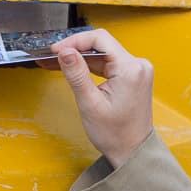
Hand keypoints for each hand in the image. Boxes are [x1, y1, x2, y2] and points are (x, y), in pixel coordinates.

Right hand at [52, 26, 153, 168]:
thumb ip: (77, 74)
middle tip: (52, 56)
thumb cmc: (115, 134)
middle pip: (102, 45)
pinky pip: (109, 64)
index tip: (57, 50)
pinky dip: (91, 66)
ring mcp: (137, 71)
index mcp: (131, 69)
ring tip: (57, 63)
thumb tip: (65, 52)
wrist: (132, 151)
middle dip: (75, 49)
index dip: (75, 41)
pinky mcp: (133, 77)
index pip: (100, 39)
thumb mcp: (90, 103)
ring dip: (81, 58)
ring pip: (103, 55)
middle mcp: (138, 66)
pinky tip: (74, 69)